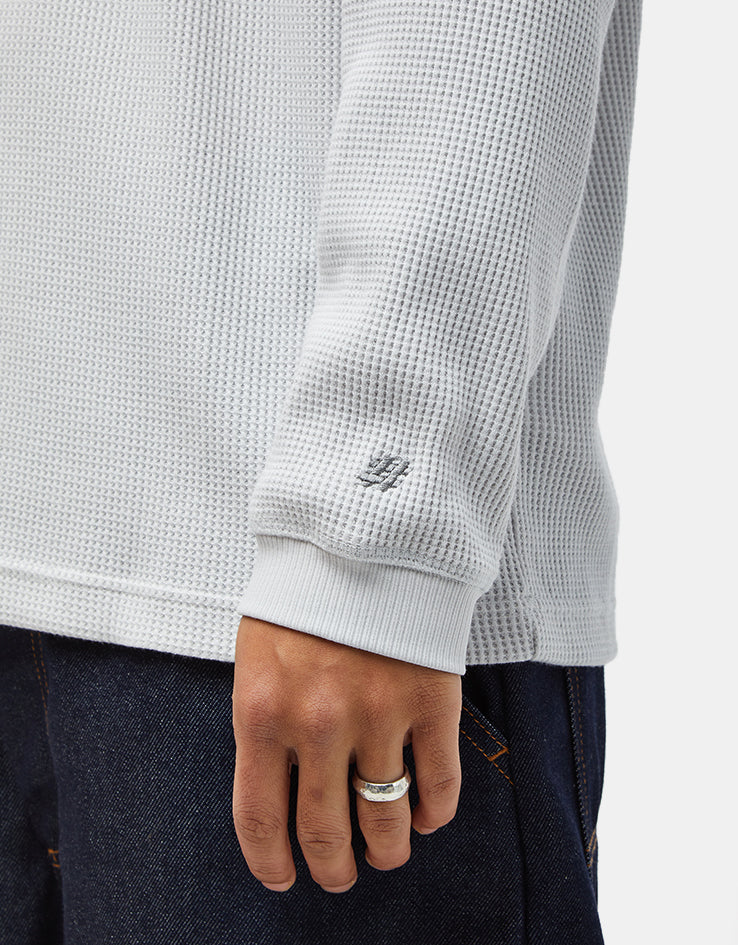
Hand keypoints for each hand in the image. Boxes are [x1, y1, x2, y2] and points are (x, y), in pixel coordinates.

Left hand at [231, 614, 462, 892]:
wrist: (360, 533)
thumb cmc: (302, 593)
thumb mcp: (258, 656)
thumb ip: (264, 721)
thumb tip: (280, 786)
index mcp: (263, 713)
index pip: (261, 818)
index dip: (271, 862)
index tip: (283, 877)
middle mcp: (318, 726)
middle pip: (326, 832)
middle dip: (333, 867)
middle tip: (339, 875)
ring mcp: (379, 716)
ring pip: (387, 818)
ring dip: (388, 849)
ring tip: (387, 853)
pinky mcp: (431, 701)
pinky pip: (440, 783)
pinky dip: (436, 811)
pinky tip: (429, 816)